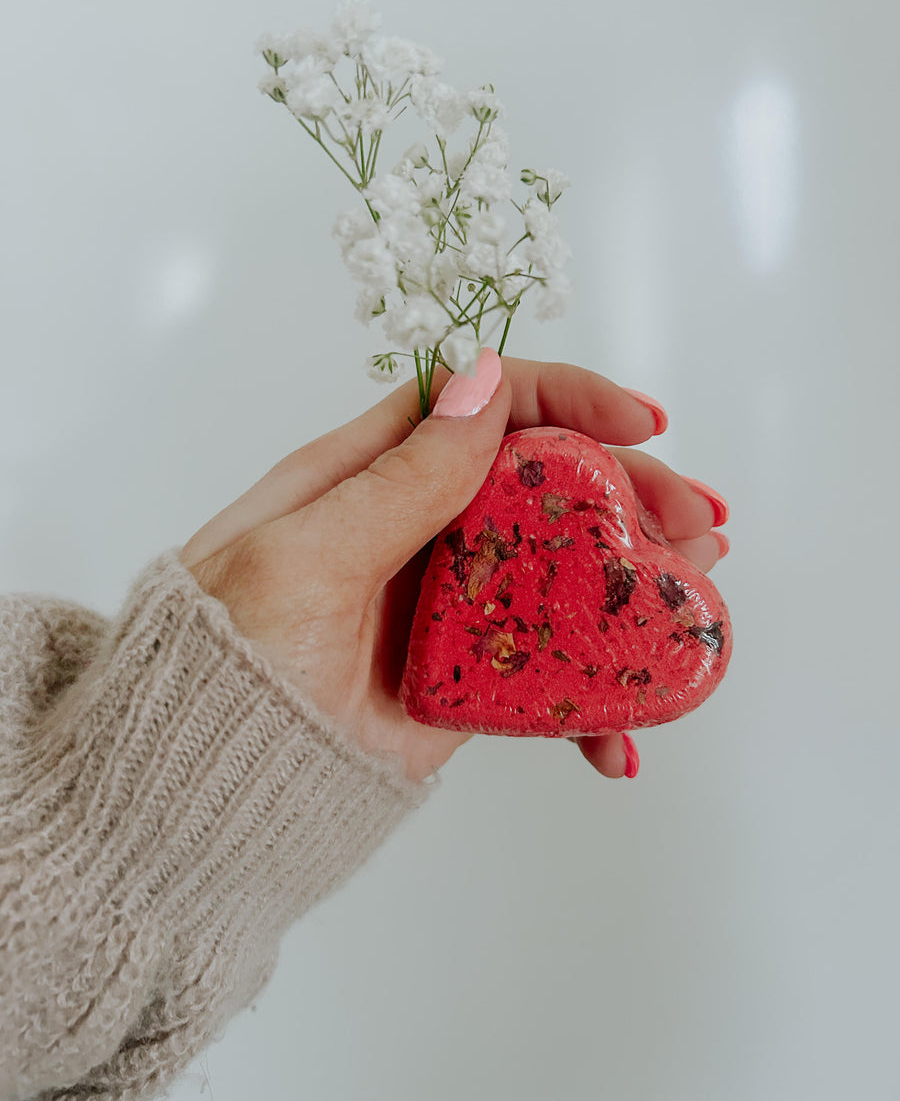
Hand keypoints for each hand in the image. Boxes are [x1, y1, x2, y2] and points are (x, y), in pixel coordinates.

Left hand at [178, 356, 727, 782]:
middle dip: (633, 494)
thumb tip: (482, 384)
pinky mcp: (468, 681)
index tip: (642, 423)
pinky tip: (622, 740)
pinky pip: (548, 672)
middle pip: (546, 486)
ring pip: (563, 574)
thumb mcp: (302, 555)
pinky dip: (593, 700)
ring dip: (636, 585)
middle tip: (701, 524)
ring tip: (698, 598)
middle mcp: (420, 528)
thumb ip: (398, 479)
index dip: (569, 401)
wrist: (202, 790)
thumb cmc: (225, 659)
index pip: (484, 406)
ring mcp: (451, 605)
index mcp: (371, 474)